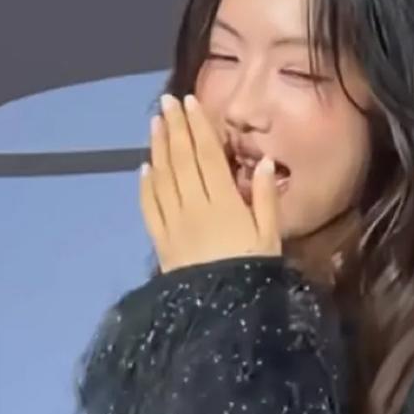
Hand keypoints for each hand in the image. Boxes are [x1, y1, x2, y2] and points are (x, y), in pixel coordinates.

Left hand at [141, 94, 280, 272]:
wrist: (219, 310)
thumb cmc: (250, 272)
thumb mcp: (270, 236)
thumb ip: (264, 198)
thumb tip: (264, 161)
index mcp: (223, 201)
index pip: (207, 155)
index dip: (198, 126)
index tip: (189, 102)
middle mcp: (194, 206)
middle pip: (181, 159)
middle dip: (174, 127)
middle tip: (166, 102)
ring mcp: (173, 222)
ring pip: (162, 177)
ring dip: (157, 148)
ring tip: (155, 123)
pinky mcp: (160, 239)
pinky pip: (149, 206)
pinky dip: (145, 184)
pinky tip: (144, 167)